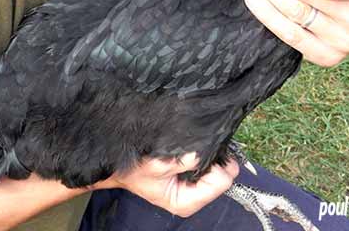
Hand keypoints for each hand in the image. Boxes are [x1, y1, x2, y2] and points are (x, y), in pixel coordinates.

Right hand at [94, 153, 238, 216]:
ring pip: (220, 173)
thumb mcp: (156, 165)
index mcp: (186, 201)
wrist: (124, 171)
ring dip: (211, 160)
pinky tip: (195, 153)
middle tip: (201, 148)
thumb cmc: (136, 171)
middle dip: (216, 162)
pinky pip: (211, 170)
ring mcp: (196, 192)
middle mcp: (194, 200)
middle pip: (224, 179)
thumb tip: (200, 153)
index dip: (217, 165)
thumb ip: (181, 161)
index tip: (204, 152)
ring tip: (195, 150)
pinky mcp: (194, 183)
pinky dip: (207, 160)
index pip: (220, 183)